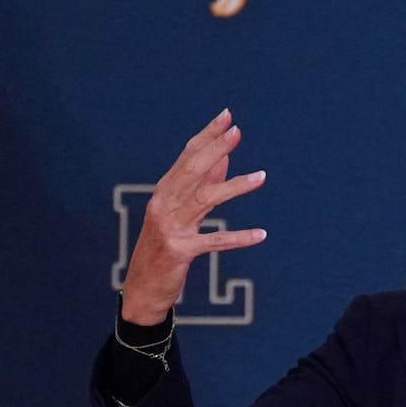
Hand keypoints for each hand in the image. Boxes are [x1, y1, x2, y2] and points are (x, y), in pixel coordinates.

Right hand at [119, 109, 267, 324]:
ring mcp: (171, 227)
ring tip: (262, 177)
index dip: (207, 136)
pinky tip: (261, 235)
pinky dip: (238, 238)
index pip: (187, 156)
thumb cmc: (164, 247)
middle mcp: (164, 204)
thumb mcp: (181, 213)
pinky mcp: (180, 251)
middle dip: (216, 148)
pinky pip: (214, 242)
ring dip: (235, 186)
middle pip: (192, 170)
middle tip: (238, 132)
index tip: (227, 117)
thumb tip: (224, 158)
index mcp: (164, 192)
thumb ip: (201, 186)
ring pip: (205, 199)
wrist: (143, 288)